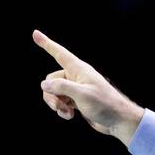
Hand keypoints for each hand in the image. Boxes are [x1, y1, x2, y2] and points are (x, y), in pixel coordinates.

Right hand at [33, 30, 143, 146]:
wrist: (119, 121)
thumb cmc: (105, 105)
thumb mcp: (82, 95)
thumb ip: (62, 87)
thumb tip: (44, 85)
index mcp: (80, 70)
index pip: (60, 54)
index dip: (47, 44)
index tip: (35, 33)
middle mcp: (77, 77)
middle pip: (51, 80)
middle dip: (51, 94)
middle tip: (58, 105)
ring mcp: (77, 89)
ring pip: (54, 92)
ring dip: (56, 103)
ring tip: (66, 113)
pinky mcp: (77, 101)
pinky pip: (61, 101)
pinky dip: (62, 109)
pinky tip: (69, 116)